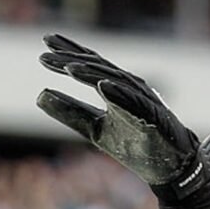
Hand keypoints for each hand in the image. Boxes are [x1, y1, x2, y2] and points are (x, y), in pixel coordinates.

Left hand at [36, 33, 209, 201]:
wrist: (170, 166)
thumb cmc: (134, 143)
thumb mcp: (94, 127)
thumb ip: (70, 112)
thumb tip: (39, 95)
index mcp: (115, 88)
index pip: (89, 65)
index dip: (69, 53)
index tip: (45, 42)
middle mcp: (129, 88)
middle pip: (99, 68)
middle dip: (73, 58)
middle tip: (46, 51)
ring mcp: (143, 101)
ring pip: (115, 81)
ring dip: (92, 73)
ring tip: (68, 67)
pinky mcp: (154, 118)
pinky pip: (135, 103)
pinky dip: (119, 94)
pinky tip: (102, 86)